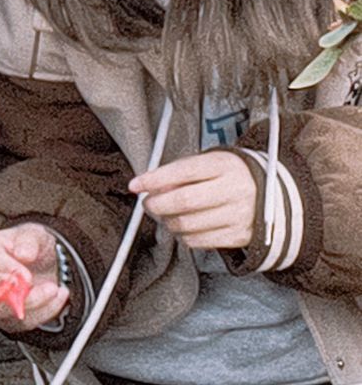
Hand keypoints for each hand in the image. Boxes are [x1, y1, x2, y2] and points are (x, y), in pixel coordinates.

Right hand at [0, 225, 69, 332]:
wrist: (43, 264)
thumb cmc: (32, 247)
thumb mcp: (35, 234)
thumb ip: (28, 241)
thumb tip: (23, 254)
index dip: (7, 268)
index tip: (26, 275)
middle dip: (16, 292)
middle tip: (36, 286)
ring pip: (2, 311)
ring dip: (32, 304)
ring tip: (53, 290)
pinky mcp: (6, 318)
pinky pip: (20, 323)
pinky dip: (42, 313)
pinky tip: (56, 298)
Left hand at [132, 150, 256, 250]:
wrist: (269, 194)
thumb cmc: (227, 175)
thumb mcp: (206, 163)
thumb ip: (178, 173)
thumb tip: (149, 187)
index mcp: (224, 165)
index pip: (183, 172)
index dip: (154, 179)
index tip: (135, 185)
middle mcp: (235, 190)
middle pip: (184, 201)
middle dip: (156, 204)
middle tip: (148, 203)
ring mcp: (240, 216)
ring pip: (188, 224)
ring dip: (167, 221)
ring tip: (165, 214)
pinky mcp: (240, 237)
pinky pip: (199, 241)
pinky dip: (182, 236)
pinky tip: (182, 226)